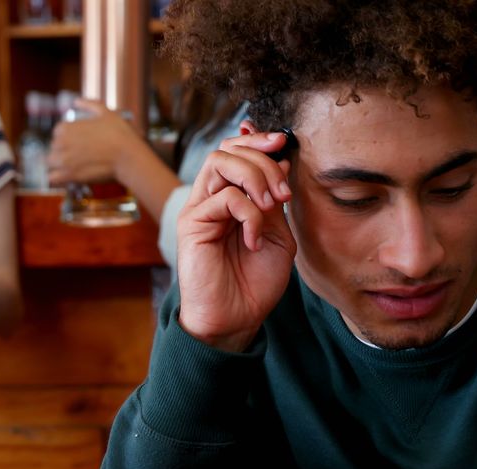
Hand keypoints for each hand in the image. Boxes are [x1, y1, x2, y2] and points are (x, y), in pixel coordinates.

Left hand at [47, 99, 142, 186]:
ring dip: (60, 166)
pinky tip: (69, 179)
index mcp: (65, 127)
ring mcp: (63, 160)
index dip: (68, 140)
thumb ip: (89, 104)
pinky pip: (53, 179)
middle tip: (81, 158)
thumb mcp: (106, 112)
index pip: (57, 134)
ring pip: (51, 164)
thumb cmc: (120, 134)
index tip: (80, 145)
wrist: (128, 156)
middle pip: (54, 149)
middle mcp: (60, 142)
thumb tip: (76, 102)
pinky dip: (58, 179)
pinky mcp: (68, 176)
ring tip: (75, 169)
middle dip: (64, 153)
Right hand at [176, 129, 296, 351]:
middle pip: (229, 150)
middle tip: (284, 191)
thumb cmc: (256, 282)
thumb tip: (281, 161)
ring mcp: (201, 209)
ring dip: (255, 176)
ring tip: (272, 205)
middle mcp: (212, 198)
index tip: (284, 142)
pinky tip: (255, 239)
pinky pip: (224, 198)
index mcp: (233, 198)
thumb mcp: (279, 235)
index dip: (258, 140)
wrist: (237, 319)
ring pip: (221, 162)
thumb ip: (276, 201)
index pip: (237, 152)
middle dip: (263, 159)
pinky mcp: (192, 223)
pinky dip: (249, 213)